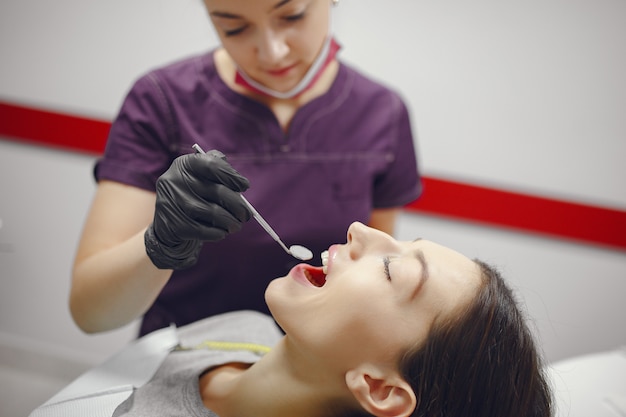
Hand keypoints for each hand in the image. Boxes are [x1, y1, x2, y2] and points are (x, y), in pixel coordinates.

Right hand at [145, 150, 250, 269]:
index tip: (245, 186)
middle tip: (247, 214)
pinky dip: (218, 233)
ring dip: (231, 221)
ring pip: (213, 213)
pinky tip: (222, 232)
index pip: (212, 165)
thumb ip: (218, 169)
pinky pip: (204, 231)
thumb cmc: (192, 194)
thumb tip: (240, 182)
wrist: (166, 222)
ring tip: (237, 225)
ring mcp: (173, 203)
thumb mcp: (200, 176)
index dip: (232, 176)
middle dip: (238, 205)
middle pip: (217, 191)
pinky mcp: (174, 225)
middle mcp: (175, 181)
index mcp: (184, 164)